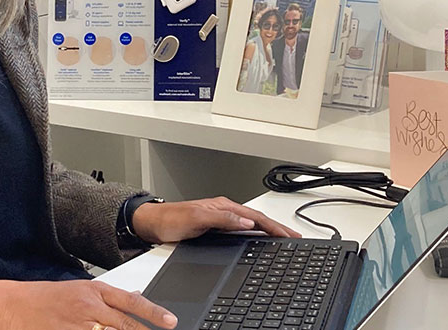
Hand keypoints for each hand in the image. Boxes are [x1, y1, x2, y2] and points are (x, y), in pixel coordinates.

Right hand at [0, 279, 176, 329]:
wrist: (12, 307)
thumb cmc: (44, 298)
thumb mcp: (78, 290)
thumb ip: (106, 298)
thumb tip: (134, 299)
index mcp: (93, 291)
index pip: (130, 302)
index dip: (153, 313)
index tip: (170, 321)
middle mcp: (89, 308)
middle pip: (125, 325)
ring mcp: (79, 326)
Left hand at [131, 196, 300, 243]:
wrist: (152, 224)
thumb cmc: (170, 219)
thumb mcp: (196, 218)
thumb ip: (221, 219)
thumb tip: (245, 222)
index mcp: (223, 206)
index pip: (254, 217)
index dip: (273, 227)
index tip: (288, 235)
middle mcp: (223, 211)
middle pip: (257, 220)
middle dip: (277, 228)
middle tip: (294, 237)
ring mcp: (220, 219)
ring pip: (251, 225)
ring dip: (268, 231)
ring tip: (283, 239)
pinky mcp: (215, 229)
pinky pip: (242, 231)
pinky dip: (255, 235)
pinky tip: (259, 241)